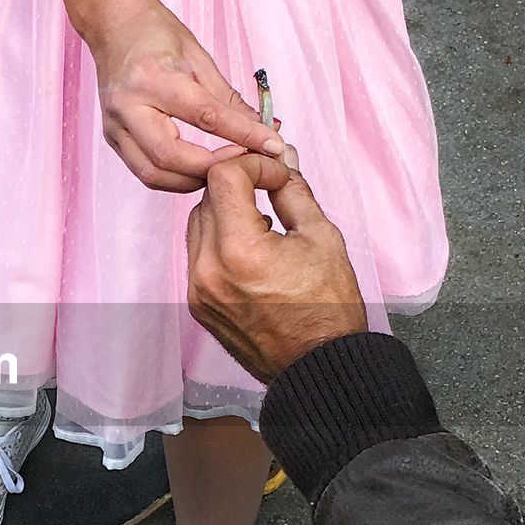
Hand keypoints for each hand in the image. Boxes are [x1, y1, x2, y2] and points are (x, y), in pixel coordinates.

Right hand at [86, 0, 284, 192]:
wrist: (112, 25)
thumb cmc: (154, 33)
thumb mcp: (198, 57)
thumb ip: (228, 99)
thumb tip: (263, 128)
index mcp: (151, 78)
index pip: (205, 116)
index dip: (242, 135)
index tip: (271, 146)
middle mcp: (127, 106)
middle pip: (170, 157)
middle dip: (211, 168)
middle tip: (242, 164)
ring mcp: (115, 126)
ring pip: (154, 174)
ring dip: (191, 180)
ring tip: (219, 172)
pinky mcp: (112, 138)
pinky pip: (145, 171)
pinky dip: (173, 178)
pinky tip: (195, 171)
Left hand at [185, 148, 367, 382]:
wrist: (317, 365)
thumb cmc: (327, 308)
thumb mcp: (320, 236)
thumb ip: (294, 191)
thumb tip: (281, 158)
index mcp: (239, 250)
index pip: (222, 177)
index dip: (252, 165)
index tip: (275, 175)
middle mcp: (208, 270)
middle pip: (206, 198)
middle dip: (238, 185)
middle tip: (270, 187)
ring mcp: (198, 290)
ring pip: (198, 225)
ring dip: (226, 212)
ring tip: (263, 222)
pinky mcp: (197, 304)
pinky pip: (198, 256)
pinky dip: (219, 242)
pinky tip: (252, 251)